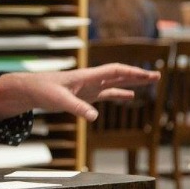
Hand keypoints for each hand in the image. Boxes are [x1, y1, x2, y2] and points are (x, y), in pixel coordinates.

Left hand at [0, 64, 159, 120]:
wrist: (32, 89)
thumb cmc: (44, 91)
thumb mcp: (59, 101)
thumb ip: (77, 108)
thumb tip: (94, 117)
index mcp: (88, 76)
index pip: (114, 71)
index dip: (131, 73)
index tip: (146, 75)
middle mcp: (92, 79)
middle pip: (120, 74)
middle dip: (138, 75)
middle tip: (157, 76)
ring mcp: (90, 86)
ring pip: (116, 81)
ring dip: (132, 81)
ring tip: (150, 81)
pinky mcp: (86, 94)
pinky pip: (107, 92)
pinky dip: (119, 93)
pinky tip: (129, 96)